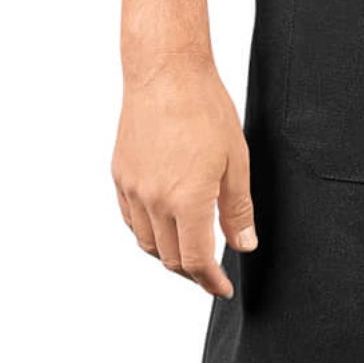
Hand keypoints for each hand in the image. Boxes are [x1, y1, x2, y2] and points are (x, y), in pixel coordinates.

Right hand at [112, 59, 255, 296]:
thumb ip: (238, 209)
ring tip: (189, 252)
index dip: (210, 281)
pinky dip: (147, 232)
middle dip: (192, 272)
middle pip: (169, 258)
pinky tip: (163, 226)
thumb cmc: (205, 109)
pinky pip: (130, 219)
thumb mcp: (236, 161)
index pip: (196, 261)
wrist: (165, 73)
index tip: (222, 288)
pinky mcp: (120, 175)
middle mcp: (153, 201)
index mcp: (187, 200)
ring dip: (168, 254)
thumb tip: (243, 244)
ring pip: (146, 242)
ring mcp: (132, 189)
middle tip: (210, 273)